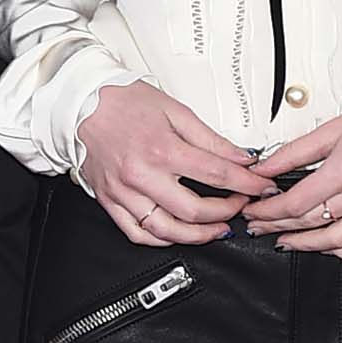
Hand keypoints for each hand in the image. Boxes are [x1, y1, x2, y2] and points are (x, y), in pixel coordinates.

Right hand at [77, 83, 277, 248]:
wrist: (80, 104)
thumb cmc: (122, 102)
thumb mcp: (175, 110)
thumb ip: (210, 139)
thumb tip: (240, 157)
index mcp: (162, 149)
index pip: (217, 174)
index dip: (247, 184)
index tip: (261, 188)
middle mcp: (142, 175)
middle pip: (195, 210)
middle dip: (227, 212)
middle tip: (240, 206)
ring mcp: (124, 192)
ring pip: (167, 230)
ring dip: (198, 236)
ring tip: (216, 229)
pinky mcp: (110, 201)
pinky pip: (138, 233)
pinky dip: (162, 240)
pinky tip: (179, 234)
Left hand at [239, 109, 341, 259]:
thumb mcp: (333, 129)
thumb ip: (294, 151)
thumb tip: (263, 167)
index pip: (295, 203)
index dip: (269, 212)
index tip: (255, 212)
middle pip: (309, 222)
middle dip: (278, 227)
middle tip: (262, 227)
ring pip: (336, 241)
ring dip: (306, 245)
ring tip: (288, 242)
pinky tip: (331, 248)